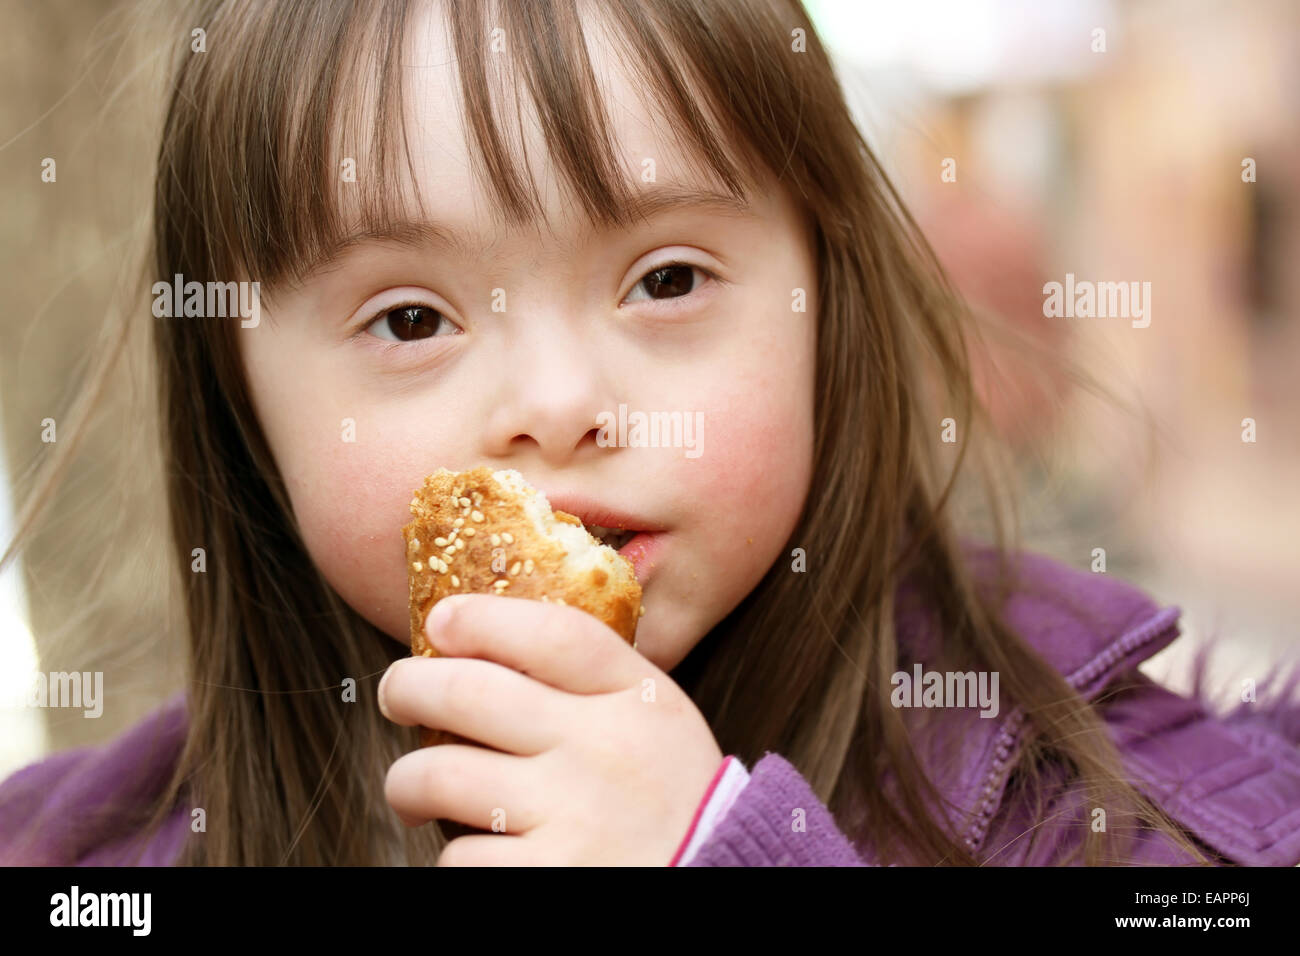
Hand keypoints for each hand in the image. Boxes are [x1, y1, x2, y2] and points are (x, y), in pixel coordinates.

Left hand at [378, 593, 725, 864]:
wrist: (720, 880)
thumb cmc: (671, 804)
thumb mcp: (657, 725)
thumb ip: (595, 686)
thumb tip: (487, 648)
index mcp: (639, 699)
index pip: (552, 633)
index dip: (484, 617)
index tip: (442, 620)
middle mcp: (604, 749)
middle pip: (470, 691)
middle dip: (409, 687)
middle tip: (398, 695)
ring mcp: (574, 815)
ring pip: (439, 775)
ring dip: (407, 782)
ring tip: (412, 791)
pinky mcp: (549, 878)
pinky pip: (458, 857)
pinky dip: (455, 856)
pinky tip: (476, 852)